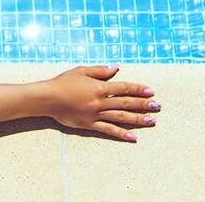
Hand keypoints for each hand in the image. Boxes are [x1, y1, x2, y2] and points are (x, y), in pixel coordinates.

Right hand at [40, 64, 159, 141]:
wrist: (47, 98)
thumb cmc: (63, 82)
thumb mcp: (81, 71)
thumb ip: (100, 71)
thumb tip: (116, 68)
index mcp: (99, 87)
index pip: (124, 88)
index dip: (138, 89)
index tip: (151, 91)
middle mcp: (100, 101)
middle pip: (126, 103)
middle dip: (143, 104)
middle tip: (157, 106)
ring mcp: (95, 114)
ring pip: (121, 117)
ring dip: (137, 119)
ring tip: (151, 121)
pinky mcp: (89, 125)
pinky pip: (108, 130)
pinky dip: (121, 134)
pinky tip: (133, 137)